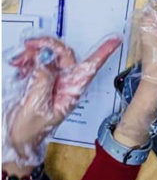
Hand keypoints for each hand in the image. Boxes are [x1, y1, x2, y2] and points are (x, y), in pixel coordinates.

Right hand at [3, 36, 120, 166]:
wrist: (17, 139)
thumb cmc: (31, 130)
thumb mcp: (37, 107)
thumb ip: (42, 82)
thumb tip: (46, 61)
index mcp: (72, 90)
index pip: (91, 68)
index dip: (103, 52)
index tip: (116, 40)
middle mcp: (66, 82)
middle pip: (65, 55)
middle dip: (48, 46)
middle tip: (31, 44)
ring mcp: (53, 80)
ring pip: (49, 56)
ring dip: (33, 53)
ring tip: (19, 60)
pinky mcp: (41, 80)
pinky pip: (38, 62)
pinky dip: (28, 60)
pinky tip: (19, 65)